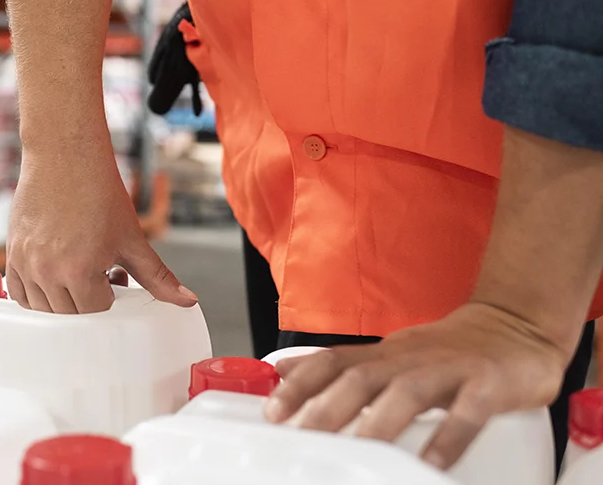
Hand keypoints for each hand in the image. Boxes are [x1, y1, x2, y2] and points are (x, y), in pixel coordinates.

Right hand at [6, 151, 197, 313]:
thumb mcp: (132, 239)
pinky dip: (34, 293)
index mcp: (79, 270)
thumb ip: (157, 276)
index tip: (114, 277)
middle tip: (99, 271)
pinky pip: (18, 292)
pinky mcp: (12, 252)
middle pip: (69, 314)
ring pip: (42, 308)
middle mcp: (48, 270)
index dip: (110, 297)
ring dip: (62, 299)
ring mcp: (26, 262)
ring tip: (77, 269)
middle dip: (87, 298)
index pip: (95, 312)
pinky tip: (52, 276)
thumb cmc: (98, 192)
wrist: (66, 156)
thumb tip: (187, 300)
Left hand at [263, 302, 569, 468]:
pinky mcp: (488, 384)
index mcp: (383, 354)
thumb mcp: (386, 353)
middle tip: (304, 435)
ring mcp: (449, 369)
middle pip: (362, 377)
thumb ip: (339, 367)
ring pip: (408, 391)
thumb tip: (284, 373)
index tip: (273, 411)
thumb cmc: (445, 349)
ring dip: (381, 420)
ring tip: (360, 448)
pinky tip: (433, 461)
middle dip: (329, 406)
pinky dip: (450, 435)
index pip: (331, 362)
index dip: (299, 384)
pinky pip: (469, 410)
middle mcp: (409, 358)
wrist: (515, 326)